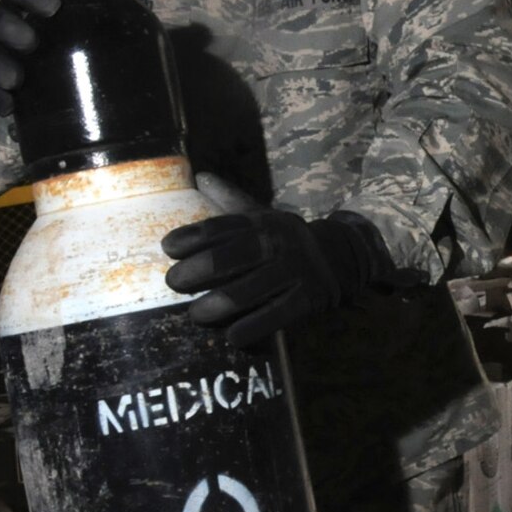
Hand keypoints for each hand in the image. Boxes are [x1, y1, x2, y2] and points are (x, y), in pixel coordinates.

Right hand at [0, 0, 133, 115]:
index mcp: (30, 3)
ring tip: (14, 78)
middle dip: (9, 28)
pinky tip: (9, 107)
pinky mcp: (2, 84)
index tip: (52, 5)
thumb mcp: (100, 12)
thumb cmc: (85, 32)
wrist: (87, 76)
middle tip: (30, 41)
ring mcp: (2, 54)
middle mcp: (9, 24)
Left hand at [161, 209, 391, 347]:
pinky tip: (232, 335)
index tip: (167, 248)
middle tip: (173, 283)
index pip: (222, 227)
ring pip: (251, 289)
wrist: (344, 255)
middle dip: (198, 271)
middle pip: (232, 256)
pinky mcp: (309, 298)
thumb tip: (200, 176)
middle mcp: (278, 243)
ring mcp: (295, 271)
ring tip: (196, 314)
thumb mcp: (265, 217)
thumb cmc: (288, 240)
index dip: (191, 236)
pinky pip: (277, 315)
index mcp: (263, 222)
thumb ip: (231, 201)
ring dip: (218, 305)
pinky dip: (252, 327)